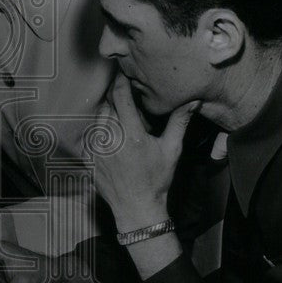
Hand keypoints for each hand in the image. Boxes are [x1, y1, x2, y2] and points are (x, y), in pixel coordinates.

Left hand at [87, 72, 198, 230]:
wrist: (137, 207)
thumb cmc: (156, 179)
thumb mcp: (172, 150)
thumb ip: (179, 122)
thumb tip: (192, 101)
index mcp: (132, 134)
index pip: (121, 97)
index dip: (121, 82)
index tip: (123, 74)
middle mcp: (112, 140)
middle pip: (107, 106)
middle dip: (115, 99)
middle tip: (126, 101)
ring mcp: (97, 150)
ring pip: (97, 120)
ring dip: (107, 115)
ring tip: (121, 122)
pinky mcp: (89, 159)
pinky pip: (91, 136)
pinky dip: (100, 133)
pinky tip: (111, 139)